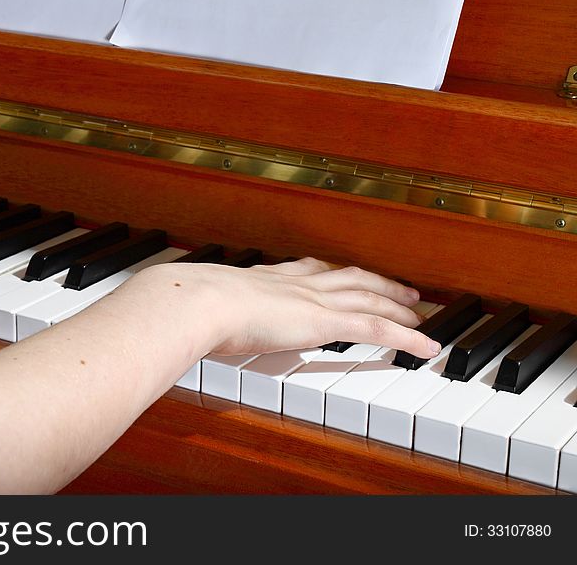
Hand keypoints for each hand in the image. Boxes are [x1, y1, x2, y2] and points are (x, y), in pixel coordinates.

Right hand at [131, 257, 438, 358]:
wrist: (198, 302)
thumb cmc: (191, 305)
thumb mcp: (203, 306)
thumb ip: (208, 312)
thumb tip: (192, 322)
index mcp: (269, 278)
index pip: (313, 270)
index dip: (335, 273)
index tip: (346, 274)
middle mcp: (297, 282)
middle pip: (351, 278)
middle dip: (379, 282)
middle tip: (402, 289)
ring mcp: (314, 300)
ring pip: (371, 299)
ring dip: (399, 305)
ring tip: (421, 313)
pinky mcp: (325, 322)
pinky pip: (377, 329)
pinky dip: (407, 337)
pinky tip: (426, 346)